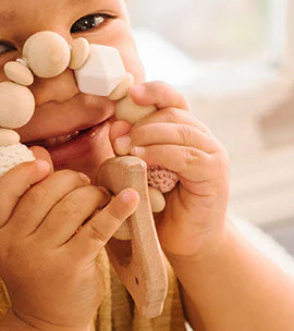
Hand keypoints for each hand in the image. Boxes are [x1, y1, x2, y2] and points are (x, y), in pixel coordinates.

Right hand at [0, 150, 138, 329]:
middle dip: (69, 181)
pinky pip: (96, 228)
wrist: (46, 322)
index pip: (3, 191)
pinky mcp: (71, 266)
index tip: (44, 165)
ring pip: (72, 206)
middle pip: (43, 193)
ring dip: (93, 195)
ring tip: (100, 198)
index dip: (23, 172)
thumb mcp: (20, 239)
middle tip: (83, 184)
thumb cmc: (37, 270)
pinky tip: (131, 198)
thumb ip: (27, 200)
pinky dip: (116, 209)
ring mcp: (41, 256)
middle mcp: (14, 244)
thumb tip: (39, 154)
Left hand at [109, 82, 230, 259]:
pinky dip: (161, 153)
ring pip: (180, 130)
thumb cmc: (156, 204)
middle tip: (116, 139)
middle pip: (172, 112)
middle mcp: (201, 137)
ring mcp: (212, 153)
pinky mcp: (214, 173)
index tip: (129, 92)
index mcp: (182, 131)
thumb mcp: (135, 170)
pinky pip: (187, 155)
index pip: (171, 99)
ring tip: (124, 148)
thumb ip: (127, 148)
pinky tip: (140, 159)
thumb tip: (115, 126)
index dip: (152, 91)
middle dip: (140, 122)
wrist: (183, 239)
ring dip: (148, 135)